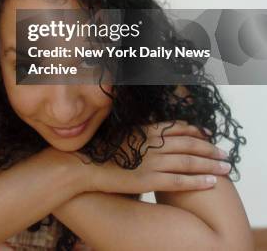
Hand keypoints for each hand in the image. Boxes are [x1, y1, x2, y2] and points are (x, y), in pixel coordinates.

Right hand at [77, 120, 230, 195]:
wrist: (85, 164)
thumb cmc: (101, 149)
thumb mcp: (123, 134)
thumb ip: (140, 134)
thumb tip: (150, 134)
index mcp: (147, 129)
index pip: (179, 128)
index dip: (197, 132)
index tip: (208, 136)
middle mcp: (153, 142)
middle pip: (189, 144)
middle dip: (210, 149)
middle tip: (225, 153)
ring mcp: (152, 161)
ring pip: (189, 162)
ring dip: (210, 165)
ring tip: (225, 169)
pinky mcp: (150, 179)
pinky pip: (180, 181)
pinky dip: (197, 181)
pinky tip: (210, 183)